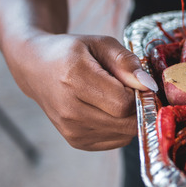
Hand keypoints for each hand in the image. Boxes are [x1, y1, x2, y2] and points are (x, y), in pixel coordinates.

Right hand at [7, 33, 158, 150]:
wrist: (36, 68)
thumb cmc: (72, 53)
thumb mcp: (101, 44)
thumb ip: (126, 62)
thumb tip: (149, 86)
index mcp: (74, 80)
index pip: (124, 103)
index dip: (139, 93)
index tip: (137, 81)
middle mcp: (70, 110)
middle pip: (126, 122)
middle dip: (138, 106)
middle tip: (129, 89)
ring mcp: (71, 130)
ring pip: (124, 134)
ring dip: (130, 117)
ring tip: (114, 97)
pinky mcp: (76, 141)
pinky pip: (117, 140)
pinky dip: (120, 126)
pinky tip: (107, 109)